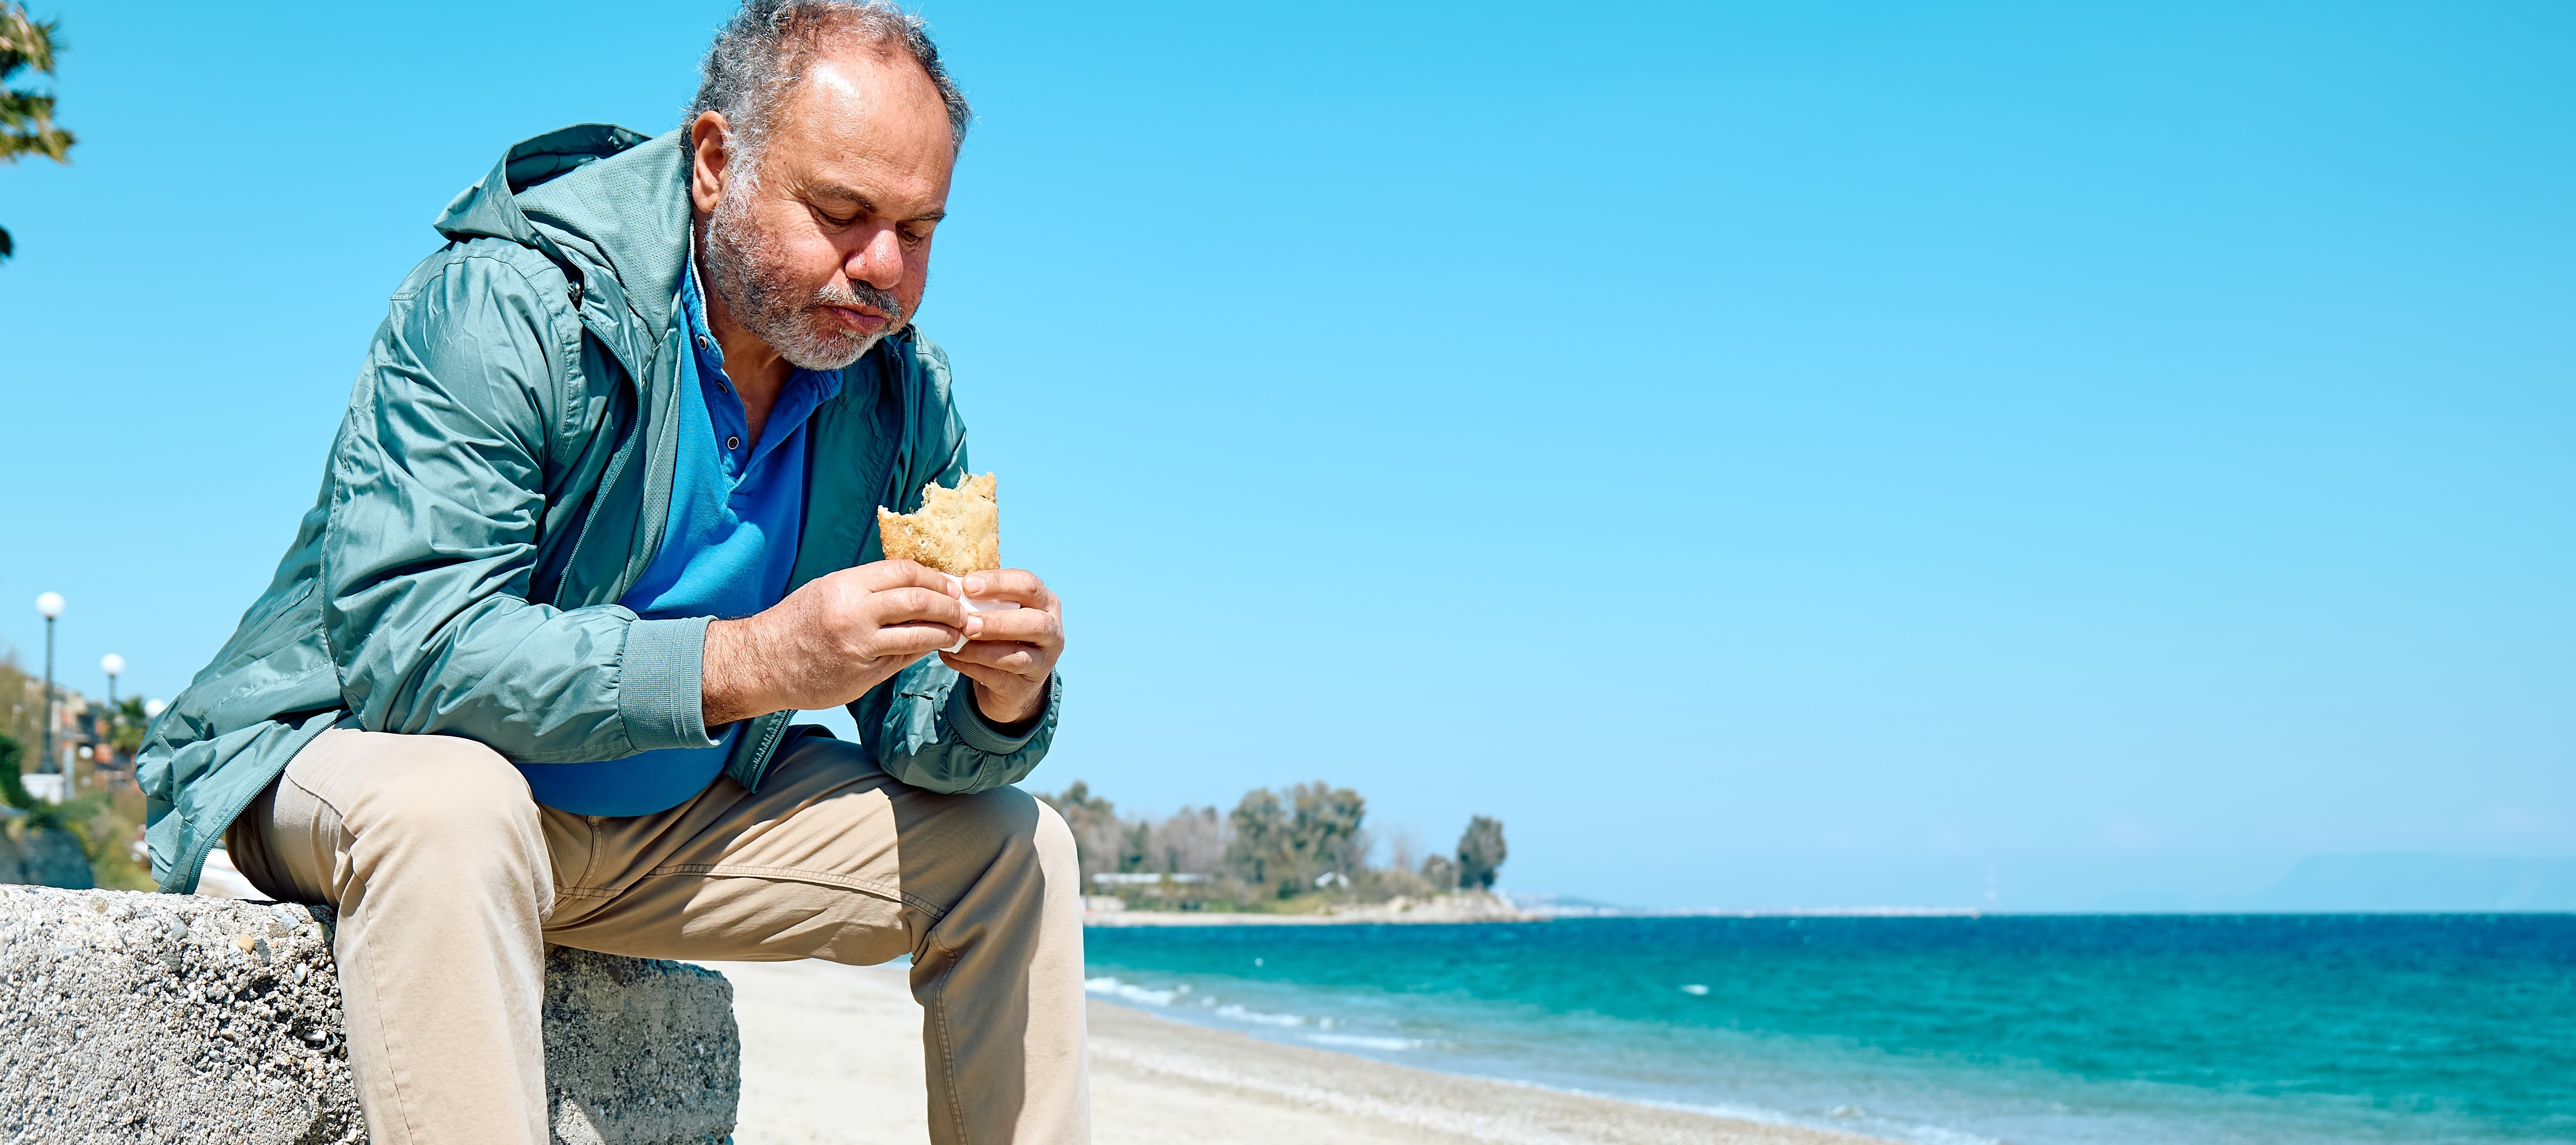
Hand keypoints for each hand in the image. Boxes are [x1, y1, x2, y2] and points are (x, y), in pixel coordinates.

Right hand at [701, 560, 965, 726]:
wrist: (761, 662)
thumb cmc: (796, 622)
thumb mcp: (827, 590)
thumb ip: (868, 588)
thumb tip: (915, 587)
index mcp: (846, 586)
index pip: (905, 572)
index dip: (934, 577)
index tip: (949, 584)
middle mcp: (854, 614)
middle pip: (919, 601)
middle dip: (949, 605)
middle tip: (963, 609)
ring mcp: (859, 647)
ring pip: (919, 635)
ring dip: (945, 632)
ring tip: (956, 631)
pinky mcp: (862, 675)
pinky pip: (902, 660)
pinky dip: (921, 652)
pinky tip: (931, 648)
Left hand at [939, 568, 1063, 725]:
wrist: (1013, 680)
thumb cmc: (1002, 634)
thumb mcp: (1000, 611)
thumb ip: (982, 599)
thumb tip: (947, 585)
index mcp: (1046, 602)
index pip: (1029, 585)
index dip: (999, 583)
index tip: (967, 584)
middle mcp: (1052, 631)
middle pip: (1034, 622)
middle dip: (997, 621)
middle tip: (966, 623)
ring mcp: (1043, 662)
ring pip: (1018, 656)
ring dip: (982, 650)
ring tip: (954, 644)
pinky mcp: (1026, 686)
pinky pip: (998, 677)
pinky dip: (971, 666)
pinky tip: (950, 657)